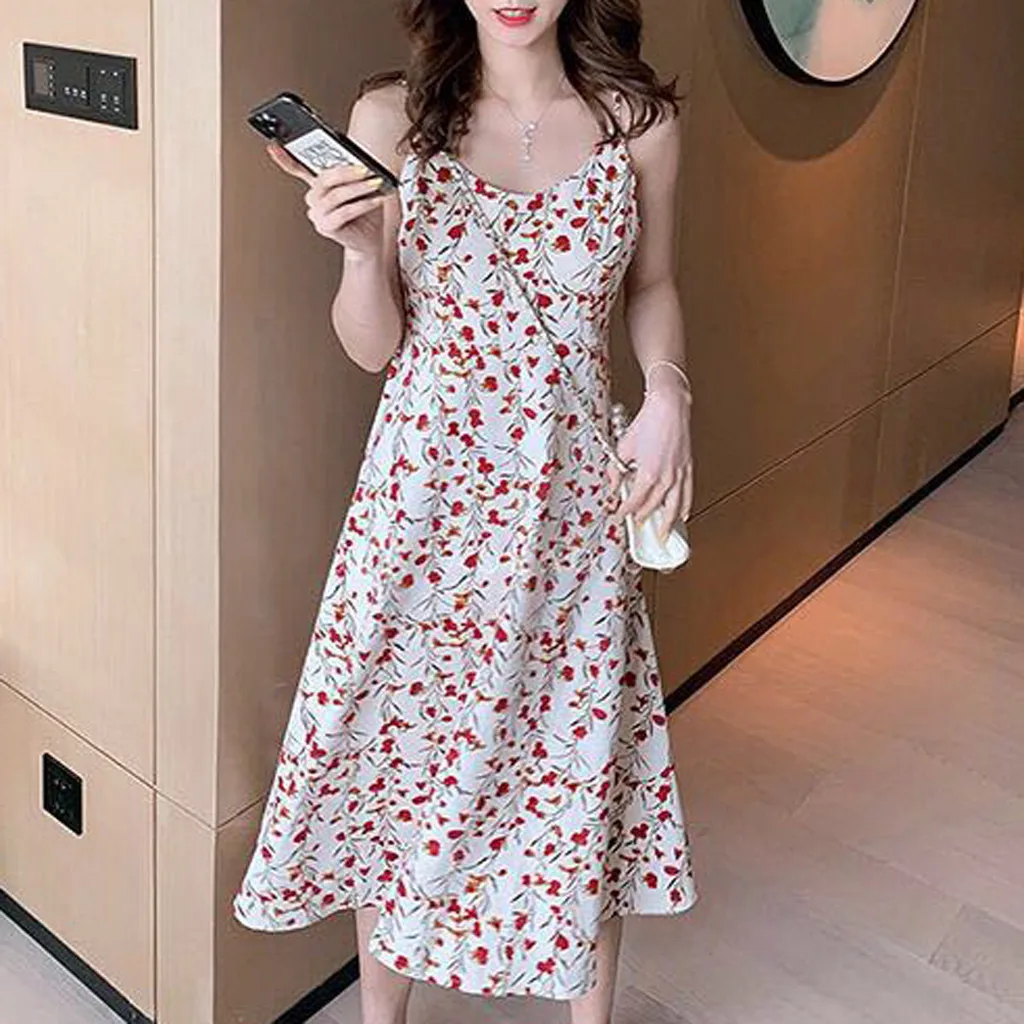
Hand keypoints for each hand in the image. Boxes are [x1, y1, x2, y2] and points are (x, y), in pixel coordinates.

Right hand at [265, 140, 390, 255]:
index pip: (298, 169)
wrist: (370, 240)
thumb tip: (362, 161)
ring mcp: (318, 214)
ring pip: (335, 195)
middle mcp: (314, 199)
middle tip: (365, 168)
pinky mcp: (327, 227)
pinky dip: (362, 204)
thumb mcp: (361, 187)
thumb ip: (354, 172)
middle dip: (346, 172)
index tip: (274, 146)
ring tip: (375, 183)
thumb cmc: (365, 213)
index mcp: (318, 186)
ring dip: (359, 188)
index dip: (285, 158)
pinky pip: (344, 212)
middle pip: (323, 180)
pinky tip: (374, 200)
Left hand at [605, 388, 693, 541]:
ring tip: (664, 535)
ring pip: (674, 506)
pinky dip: (685, 507)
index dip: (624, 512)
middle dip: (643, 518)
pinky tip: (682, 515)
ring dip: (668, 523)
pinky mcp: (688, 467)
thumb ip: (616, 470)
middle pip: (654, 507)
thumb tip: (612, 483)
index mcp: (648, 474)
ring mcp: (679, 474)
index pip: (634, 502)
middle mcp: (666, 478)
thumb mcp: (623, 448)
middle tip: (637, 526)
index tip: (618, 516)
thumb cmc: (648, 423)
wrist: (669, 407)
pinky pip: (688, 493)